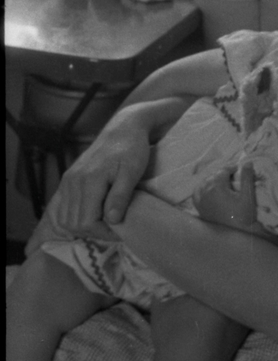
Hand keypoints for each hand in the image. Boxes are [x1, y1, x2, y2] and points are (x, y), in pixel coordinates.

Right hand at [44, 104, 153, 237]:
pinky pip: (62, 206)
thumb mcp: (132, 172)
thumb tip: (112, 220)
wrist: (124, 128)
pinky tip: (92, 214)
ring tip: (104, 222)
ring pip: (65, 218)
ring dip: (83, 226)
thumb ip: (121, 195)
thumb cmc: (132, 149)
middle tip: (113, 229)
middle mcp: (73, 181)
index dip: (103, 232)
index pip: (86, 222)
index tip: (120, 231)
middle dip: (93, 231)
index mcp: (89, 180)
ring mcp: (68, 180)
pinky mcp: (68, 178)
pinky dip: (74, 216)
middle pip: (73, 223)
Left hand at [193, 162, 259, 230]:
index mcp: (217, 187)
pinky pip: (196, 193)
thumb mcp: (247, 196)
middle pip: (213, 176)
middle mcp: (206, 192)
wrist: (235, 236)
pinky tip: (207, 190)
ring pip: (204, 183)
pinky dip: (201, 188)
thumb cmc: (243, 216)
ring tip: (222, 182)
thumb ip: (247, 177)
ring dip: (213, 180)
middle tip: (233, 176)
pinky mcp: (199, 208)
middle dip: (223, 174)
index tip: (238, 169)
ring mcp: (201, 200)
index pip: (223, 171)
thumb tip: (247, 162)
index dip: (231, 168)